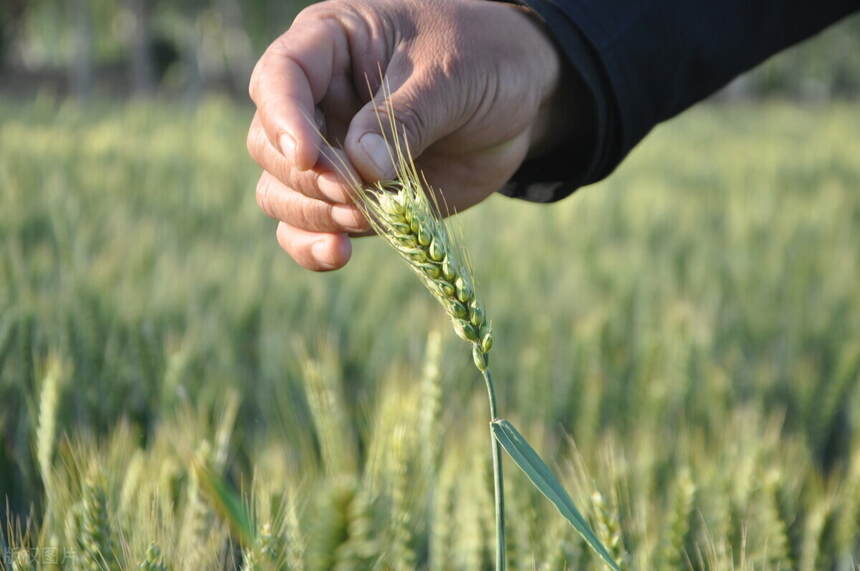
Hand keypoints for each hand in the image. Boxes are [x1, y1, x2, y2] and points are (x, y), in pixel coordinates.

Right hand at [247, 0, 584, 270]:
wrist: (520, 102)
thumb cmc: (484, 60)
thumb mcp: (452, 74)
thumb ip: (406, 116)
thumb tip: (361, 168)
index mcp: (330, 45)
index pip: (279, 77)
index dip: (283, 119)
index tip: (308, 156)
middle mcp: (317, 101)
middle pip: (269, 146)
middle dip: (309, 177)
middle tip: (357, 191)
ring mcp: (331, 154)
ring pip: (280, 192)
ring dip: (314, 214)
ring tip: (366, 217)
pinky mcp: (351, 198)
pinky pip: (305, 229)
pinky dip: (313, 247)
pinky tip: (341, 252)